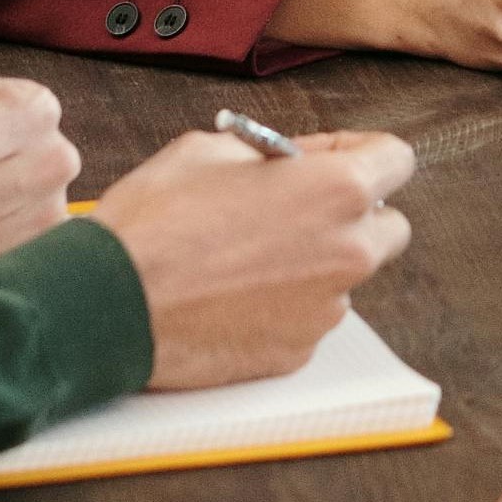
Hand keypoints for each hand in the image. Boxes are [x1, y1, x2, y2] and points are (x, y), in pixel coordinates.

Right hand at [91, 127, 414, 385]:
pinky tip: (231, 295)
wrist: (105, 302)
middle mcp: (349, 253)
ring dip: (314, 263)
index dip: (362, 152)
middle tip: (297, 209)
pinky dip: (283, 305)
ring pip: (344, 277)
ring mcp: (325, 310)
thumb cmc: (152, 221)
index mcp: (337, 192)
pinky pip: (307, 317)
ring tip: (245, 258)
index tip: (333, 158)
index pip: (396, 160)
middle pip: (387, 227)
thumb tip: (296, 161)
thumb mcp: (210, 150)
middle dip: (352, 215)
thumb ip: (274, 153)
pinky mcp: (298, 351)